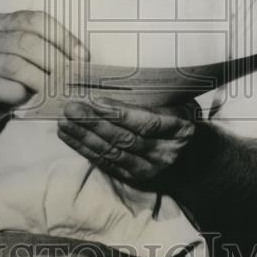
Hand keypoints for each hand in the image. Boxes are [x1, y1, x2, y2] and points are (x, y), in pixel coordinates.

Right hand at [0, 10, 86, 142]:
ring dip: (40, 79)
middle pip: (26, 41)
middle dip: (55, 60)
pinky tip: (25, 97)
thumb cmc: (0, 86)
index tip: (82, 57)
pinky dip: (15, 92)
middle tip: (71, 79)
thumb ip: (43, 56)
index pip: (35, 20)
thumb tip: (79, 62)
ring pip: (13, 64)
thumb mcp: (23, 65)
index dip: (63, 37)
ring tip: (55, 91)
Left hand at [58, 97, 198, 184]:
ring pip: (113, 153)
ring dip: (84, 137)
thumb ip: (152, 94)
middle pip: (126, 139)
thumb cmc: (178, 117)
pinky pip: (106, 163)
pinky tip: (69, 137)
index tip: (96, 101)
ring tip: (64, 122)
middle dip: (95, 123)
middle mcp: (166, 153)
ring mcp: (150, 169)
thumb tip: (111, 77)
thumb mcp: (176, 101)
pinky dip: (85, 150)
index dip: (120, 113)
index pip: (147, 122)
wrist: (192, 154)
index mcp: (180, 128)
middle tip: (71, 109)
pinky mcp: (134, 178)